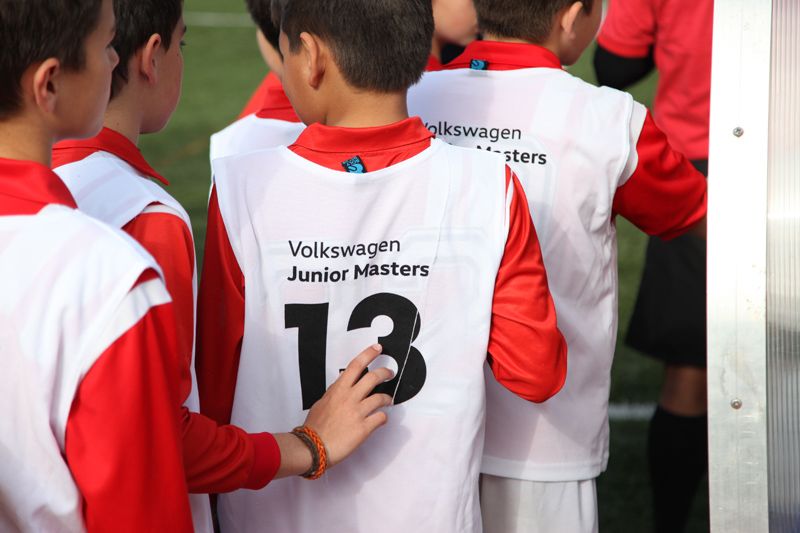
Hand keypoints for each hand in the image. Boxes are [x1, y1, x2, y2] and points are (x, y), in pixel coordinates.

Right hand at [304, 344, 392, 466]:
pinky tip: (381, 419)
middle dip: (385, 373)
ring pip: (381, 397)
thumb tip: (341, 386)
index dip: (368, 354)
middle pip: (373, 377)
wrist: (313, 447)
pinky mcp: (364, 428)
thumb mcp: (321, 402)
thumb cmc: (314, 427)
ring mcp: (357, 412)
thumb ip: (334, 393)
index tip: (378, 348)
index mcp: (338, 390)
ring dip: (387, 398)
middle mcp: (349, 398)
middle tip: (390, 373)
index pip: (355, 365)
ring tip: (388, 400)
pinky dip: (383, 417)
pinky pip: (381, 418)